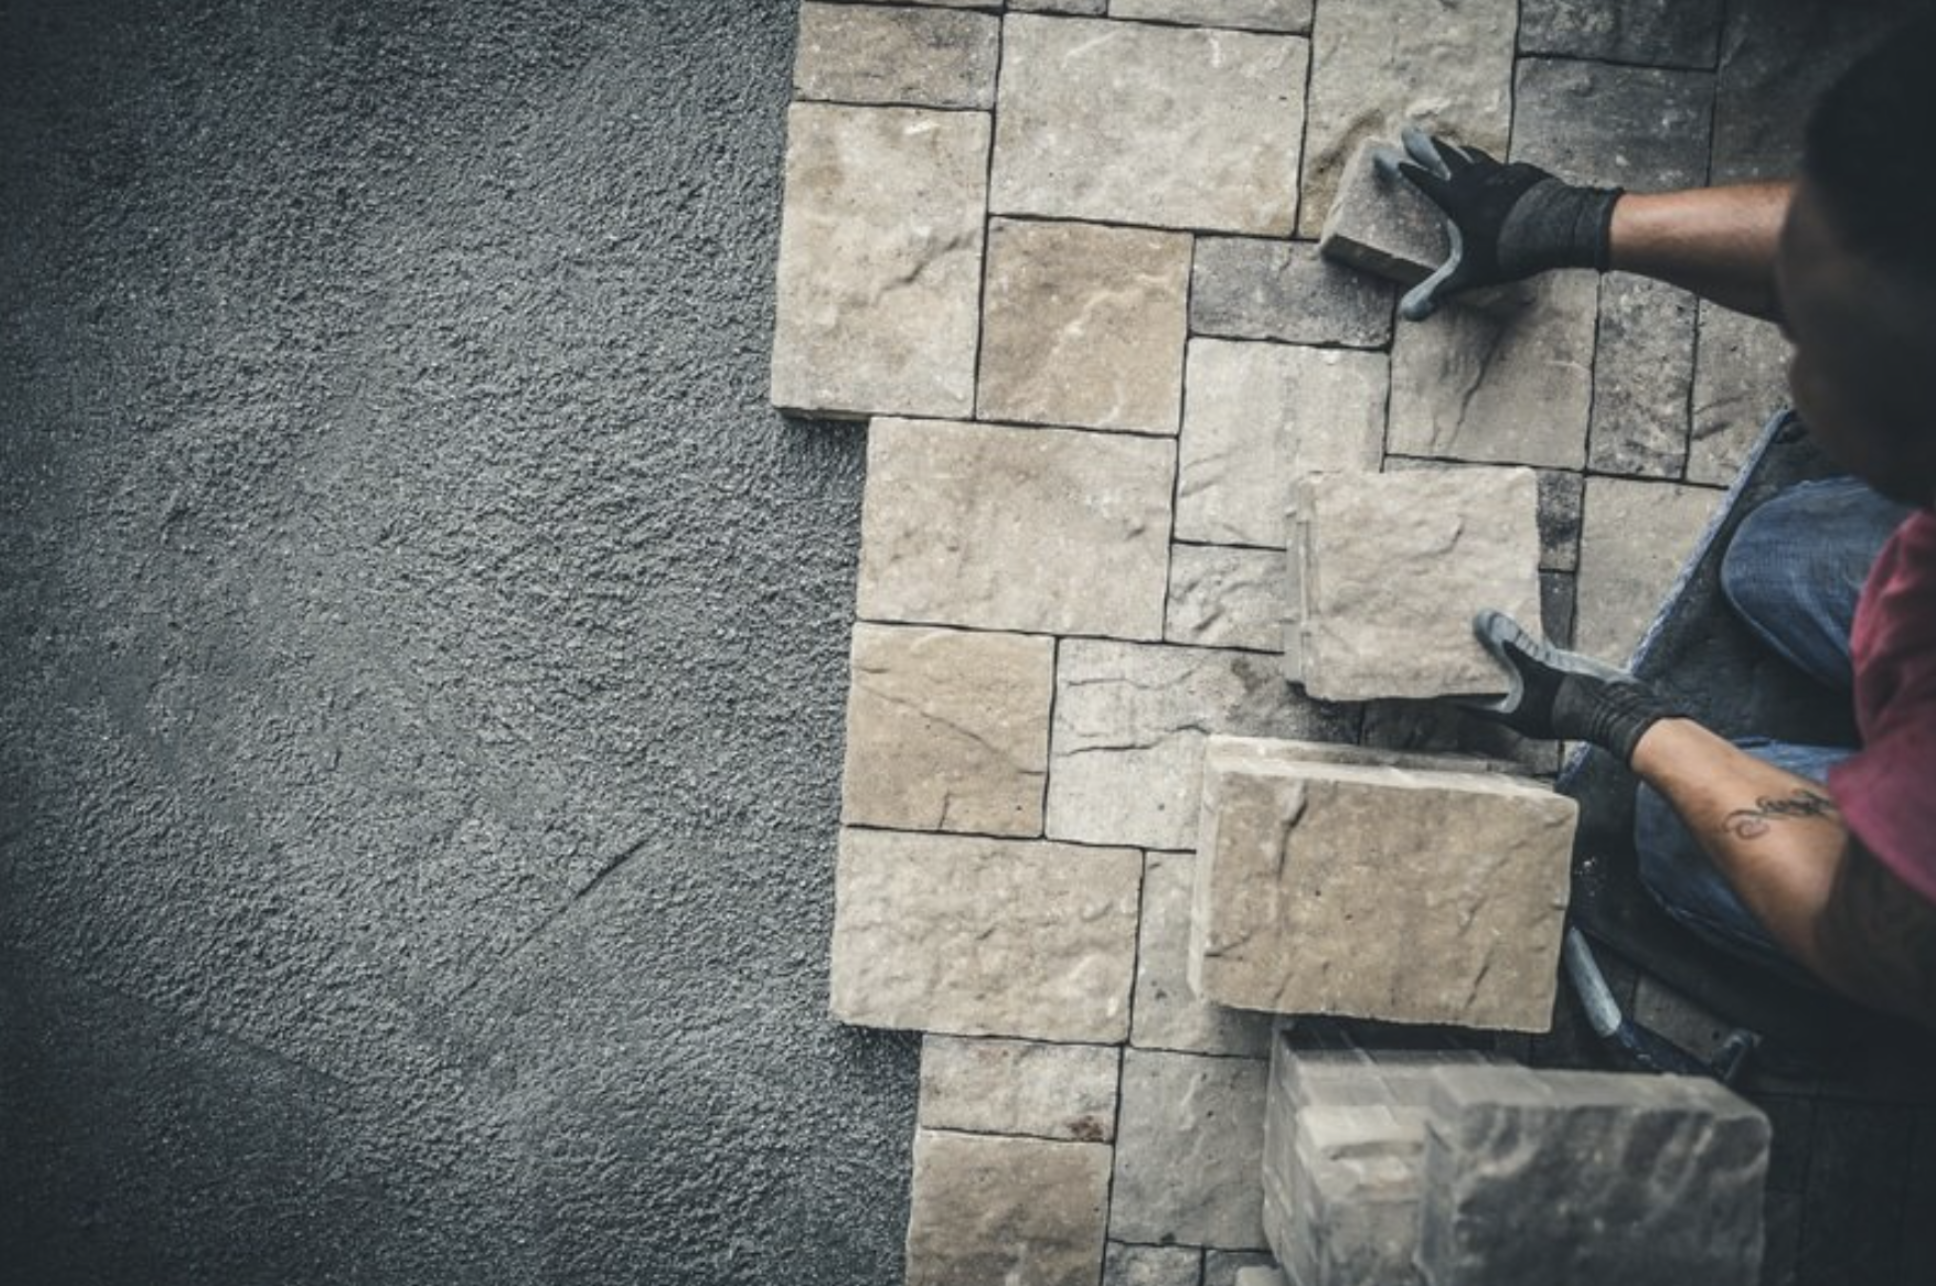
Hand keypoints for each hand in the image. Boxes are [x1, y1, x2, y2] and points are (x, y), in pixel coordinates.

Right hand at [1375, 124, 1622, 320]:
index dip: (1399, 167)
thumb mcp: (1469, 275)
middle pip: (1442, 156)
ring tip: (1445, 143)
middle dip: (1422, 144)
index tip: (1382, 155)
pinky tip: (1490, 166)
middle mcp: (1473, 179)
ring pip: (1470, 155)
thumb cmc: (1510, 251)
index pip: (1419, 178)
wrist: (1559, 226)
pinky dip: (1487, 163)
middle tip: (1407, 131)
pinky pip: (1498, 164)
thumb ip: (1438, 291)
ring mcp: (1499, 172)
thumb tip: (1407, 315)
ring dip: (1453, 149)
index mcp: (1455, 198)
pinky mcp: (1521, 173)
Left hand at [1467, 610, 1683, 765]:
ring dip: (1498, 654)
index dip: (1452, 688)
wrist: (1625, 709)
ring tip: (1476, 631)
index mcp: (1513, 714)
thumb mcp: (1541, 668)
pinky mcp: (1560, 683)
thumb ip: (1512, 645)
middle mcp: (1524, 708)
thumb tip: (1481, 621)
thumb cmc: (1581, 697)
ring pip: (1512, 672)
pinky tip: (1513, 629)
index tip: (1432, 672)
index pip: (1472, 702)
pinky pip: (1534, 664)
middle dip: (1473, 666)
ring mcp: (1543, 696)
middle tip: (1451, 644)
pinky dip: (1523, 648)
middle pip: (1490, 685)